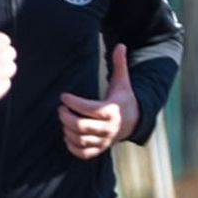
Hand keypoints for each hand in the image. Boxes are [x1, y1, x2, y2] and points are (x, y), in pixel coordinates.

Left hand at [59, 44, 137, 159]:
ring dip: (67, 130)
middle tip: (60, 109)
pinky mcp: (101, 149)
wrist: (136, 120)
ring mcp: (105, 140)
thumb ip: (119, 64)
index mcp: (112, 110)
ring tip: (64, 120)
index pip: (88, 108)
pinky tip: (68, 136)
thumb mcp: (123, 82)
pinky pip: (84, 153)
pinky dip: (73, 147)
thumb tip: (120, 45)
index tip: (64, 96)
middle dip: (66, 117)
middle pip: (81, 126)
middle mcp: (109, 128)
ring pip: (80, 139)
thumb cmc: (124, 98)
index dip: (72, 102)